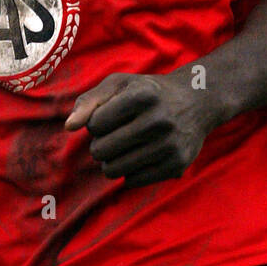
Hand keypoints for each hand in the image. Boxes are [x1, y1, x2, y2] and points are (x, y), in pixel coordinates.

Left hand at [64, 69, 213, 188]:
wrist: (197, 101)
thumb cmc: (148, 91)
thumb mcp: (119, 84)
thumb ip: (89, 101)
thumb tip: (69, 127)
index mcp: (142, 95)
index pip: (94, 124)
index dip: (95, 123)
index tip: (109, 117)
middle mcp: (159, 120)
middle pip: (101, 150)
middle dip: (100, 145)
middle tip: (114, 135)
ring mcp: (170, 145)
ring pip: (113, 170)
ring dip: (110, 161)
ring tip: (122, 148)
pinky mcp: (177, 165)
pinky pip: (132, 181)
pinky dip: (129, 171)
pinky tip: (140, 156)